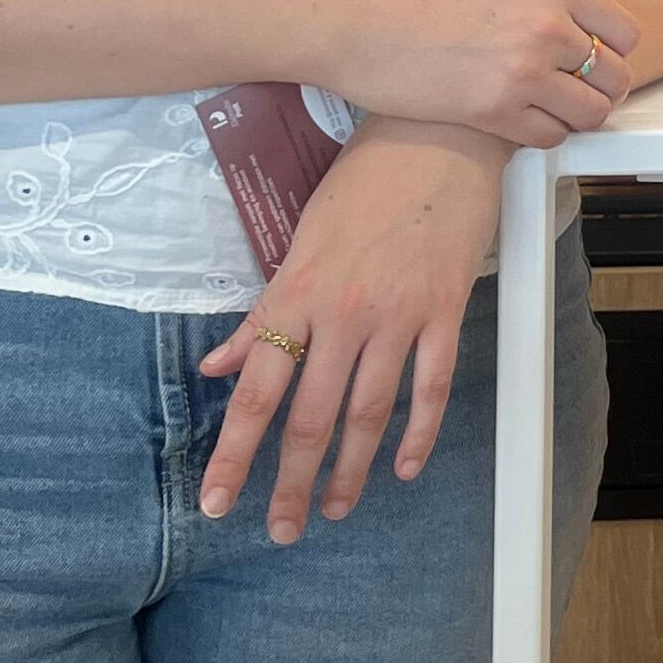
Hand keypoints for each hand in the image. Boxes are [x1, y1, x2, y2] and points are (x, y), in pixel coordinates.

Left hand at [197, 119, 504, 543]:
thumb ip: (265, 312)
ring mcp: (398, 315)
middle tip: (281, 529)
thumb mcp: (301, 241)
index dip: (234, 455)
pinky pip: (432, 386)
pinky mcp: (446, 309)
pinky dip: (419, 433)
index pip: (256, 392)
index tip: (217, 503)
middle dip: (292, 482)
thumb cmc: (366, 180)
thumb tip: (219, 364)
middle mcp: (343, 314)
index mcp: (298, 295)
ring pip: (368, 413)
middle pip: (310, 418)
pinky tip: (405, 466)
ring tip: (336, 508)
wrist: (440, 133)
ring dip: (350, 470)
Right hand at [313, 0, 638, 148]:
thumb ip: (541, 3)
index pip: (625, 33)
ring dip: (574, 119)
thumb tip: (570, 31)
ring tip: (547, 113)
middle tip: (574, 96)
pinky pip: (548, 137)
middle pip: (615, 78)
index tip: (595, 65)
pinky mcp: (493, 110)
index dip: (613, 54)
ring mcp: (524, 71)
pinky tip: (519, 125)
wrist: (357, 13)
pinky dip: (542, 136)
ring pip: (590, 114)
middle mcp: (549, 28)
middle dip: (600, 92)